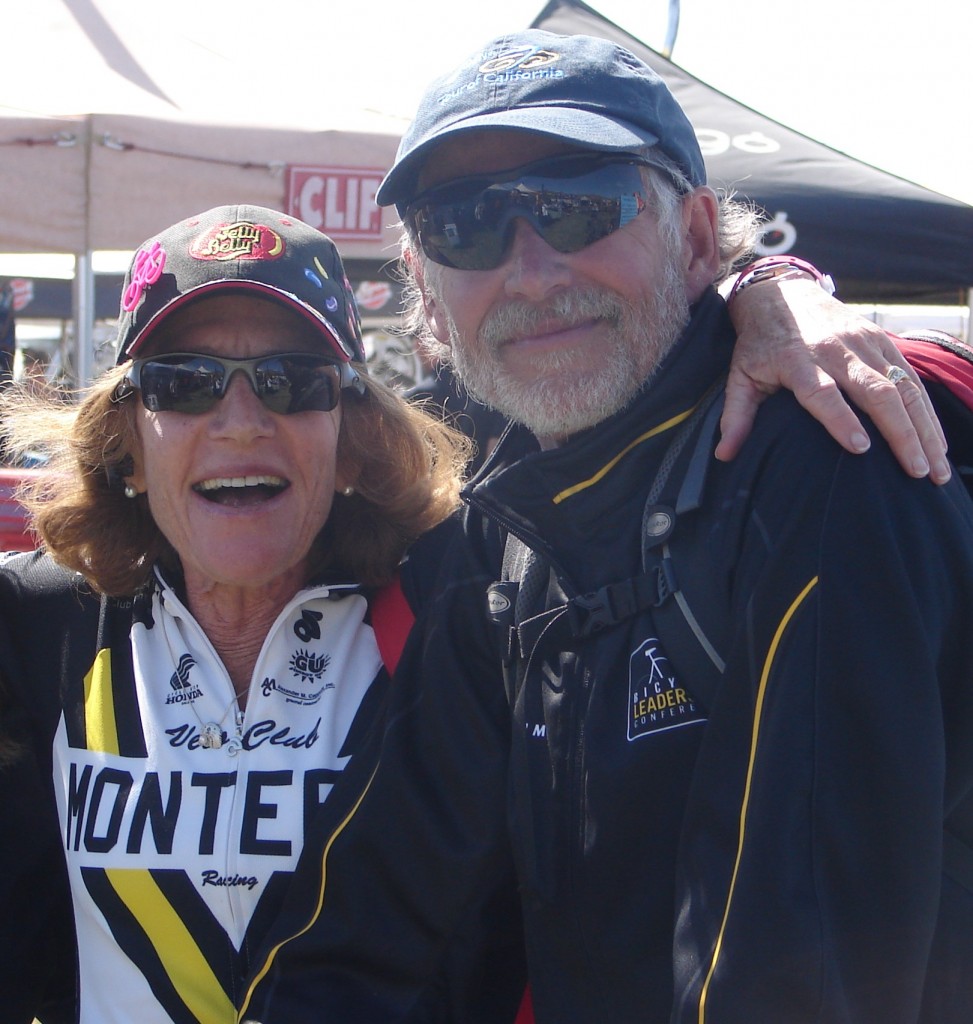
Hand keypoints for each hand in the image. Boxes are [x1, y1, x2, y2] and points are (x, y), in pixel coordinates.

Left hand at [719, 275, 950, 482]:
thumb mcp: (739, 375)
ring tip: (935, 468)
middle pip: (875, 391)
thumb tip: (723, 456)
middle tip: (916, 472)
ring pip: (903, 386)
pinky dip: (926, 411)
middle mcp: (836, 350)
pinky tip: (936, 442)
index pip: (823, 393)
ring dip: (923, 428)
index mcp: (798, 360)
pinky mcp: (881, 339)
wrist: (781, 291)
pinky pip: (911, 377)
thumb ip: (735, 415)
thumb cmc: (758, 343)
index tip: (861, 448)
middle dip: (900, 433)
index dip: (841, 419)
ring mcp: (864, 342)